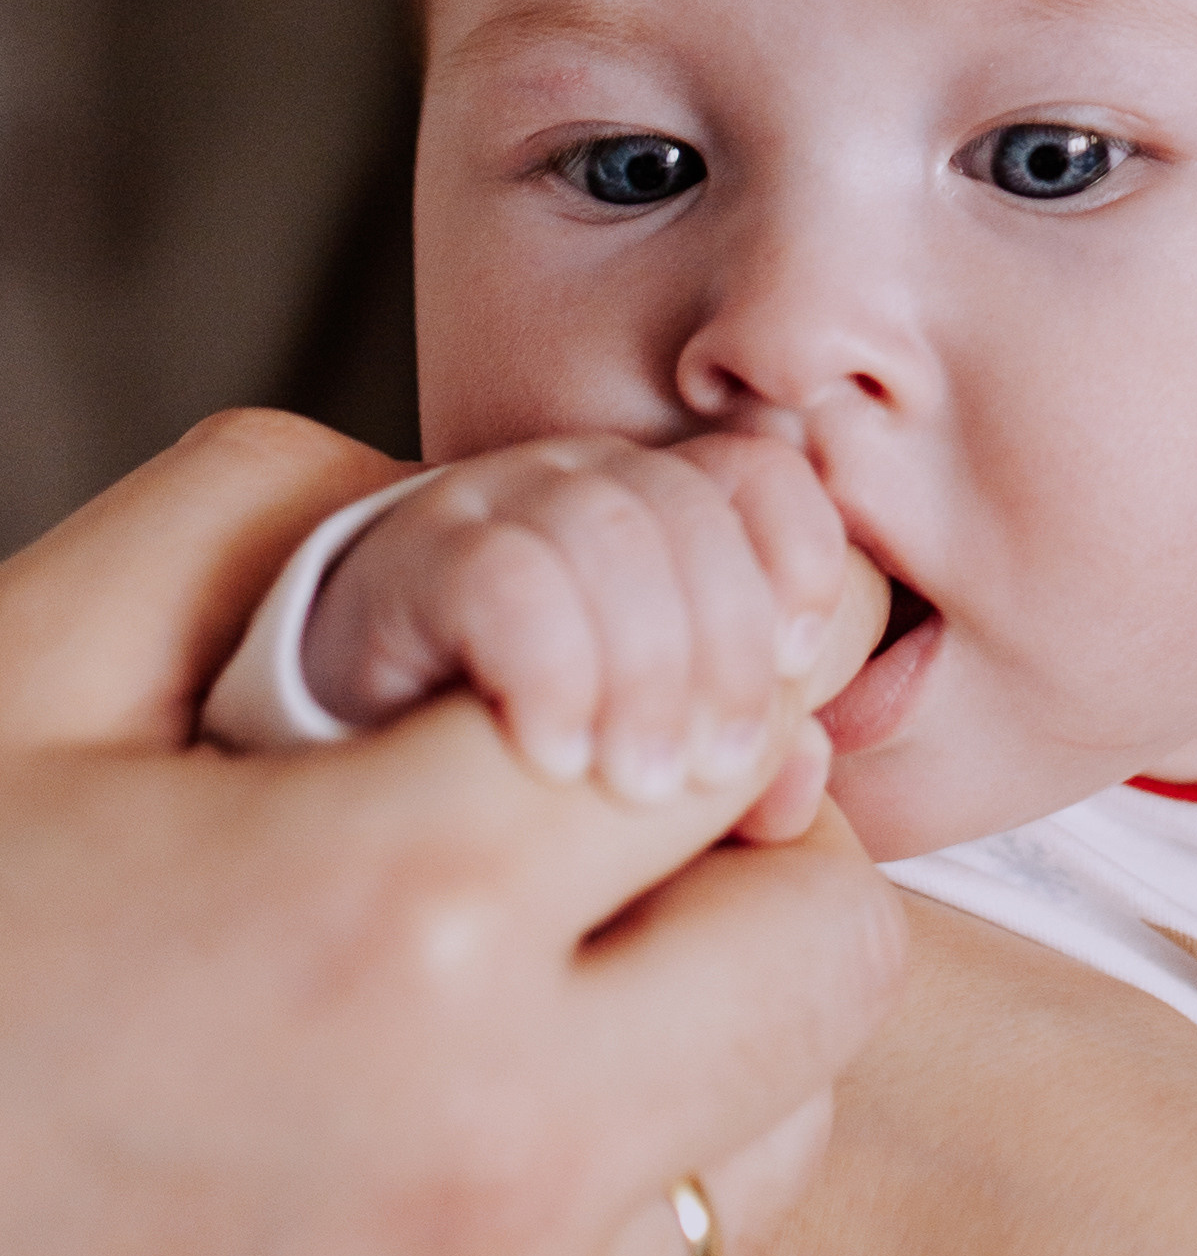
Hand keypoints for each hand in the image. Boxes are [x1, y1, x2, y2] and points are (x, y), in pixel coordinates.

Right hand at [0, 406, 904, 1255]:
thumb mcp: (28, 675)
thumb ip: (276, 516)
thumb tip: (503, 506)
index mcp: (397, 901)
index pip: (746, 710)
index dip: (729, 658)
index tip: (684, 673)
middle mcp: (494, 1143)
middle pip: (830, 937)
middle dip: (749, 859)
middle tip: (610, 858)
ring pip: (781, 1145)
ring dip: (696, 1062)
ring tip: (521, 1032)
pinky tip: (490, 1225)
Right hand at [299, 429, 879, 808]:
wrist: (331, 744)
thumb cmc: (522, 744)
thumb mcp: (647, 744)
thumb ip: (735, 754)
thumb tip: (805, 777)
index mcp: (660, 506)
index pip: (761, 474)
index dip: (798, 553)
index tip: (798, 664)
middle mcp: (578, 485)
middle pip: (691, 508)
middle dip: (722, 643)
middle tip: (710, 770)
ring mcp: (487, 509)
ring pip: (605, 534)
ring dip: (642, 668)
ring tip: (635, 781)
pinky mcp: (403, 564)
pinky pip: (502, 577)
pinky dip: (547, 669)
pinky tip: (552, 756)